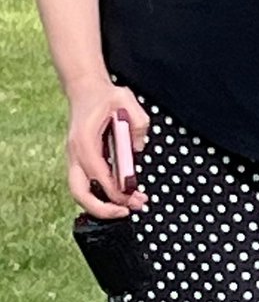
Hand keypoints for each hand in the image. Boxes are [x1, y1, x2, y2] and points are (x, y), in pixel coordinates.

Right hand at [66, 77, 149, 218]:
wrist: (86, 90)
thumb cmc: (104, 95)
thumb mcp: (124, 98)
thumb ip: (137, 121)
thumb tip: (139, 148)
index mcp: (85, 142)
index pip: (97, 174)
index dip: (114, 189)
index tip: (132, 196)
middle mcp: (76, 154)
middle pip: (80, 193)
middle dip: (102, 208)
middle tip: (127, 211)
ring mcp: (76, 160)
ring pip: (81, 193)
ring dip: (103, 204)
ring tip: (130, 206)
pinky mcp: (82, 161)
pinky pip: (88, 185)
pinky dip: (102, 195)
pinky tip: (122, 195)